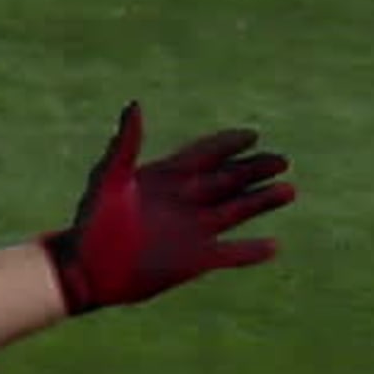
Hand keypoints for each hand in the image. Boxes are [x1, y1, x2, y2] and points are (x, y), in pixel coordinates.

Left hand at [44, 103, 295, 314]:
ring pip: (237, 211)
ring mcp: (194, 230)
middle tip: (281, 161)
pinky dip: (251, 251)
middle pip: (229, 179)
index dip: (228, 144)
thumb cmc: (92, 222)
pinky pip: (231, 254)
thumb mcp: (110, 179)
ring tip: (288, 191)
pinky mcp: (196, 260)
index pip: (206, 154)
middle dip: (255, 170)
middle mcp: (186, 200)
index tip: (251, 135)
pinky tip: (273, 245)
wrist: (85, 268)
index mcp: (167, 177)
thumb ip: (126, 144)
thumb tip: (134, 105)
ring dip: (262, 202)